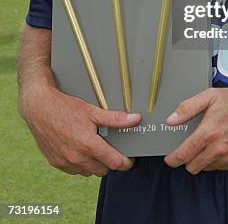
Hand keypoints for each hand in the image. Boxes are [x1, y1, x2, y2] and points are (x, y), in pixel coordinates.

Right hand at [20, 84, 140, 176]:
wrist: (39, 108)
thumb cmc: (65, 107)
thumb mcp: (93, 111)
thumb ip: (116, 119)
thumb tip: (136, 119)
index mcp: (88, 145)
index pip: (114, 163)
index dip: (125, 163)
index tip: (129, 160)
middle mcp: (76, 158)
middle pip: (102, 170)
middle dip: (109, 162)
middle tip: (110, 148)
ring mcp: (65, 162)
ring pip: (88, 172)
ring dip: (94, 163)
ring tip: (94, 146)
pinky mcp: (56, 163)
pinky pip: (74, 170)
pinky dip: (80, 163)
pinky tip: (80, 149)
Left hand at [164, 87, 227, 173]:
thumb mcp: (209, 96)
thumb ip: (187, 108)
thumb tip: (171, 120)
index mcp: (208, 133)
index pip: (183, 155)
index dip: (172, 159)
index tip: (169, 159)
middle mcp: (218, 148)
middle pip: (193, 167)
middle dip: (187, 159)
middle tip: (190, 148)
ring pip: (206, 168)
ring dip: (202, 160)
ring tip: (208, 143)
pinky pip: (220, 167)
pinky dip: (216, 160)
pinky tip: (220, 145)